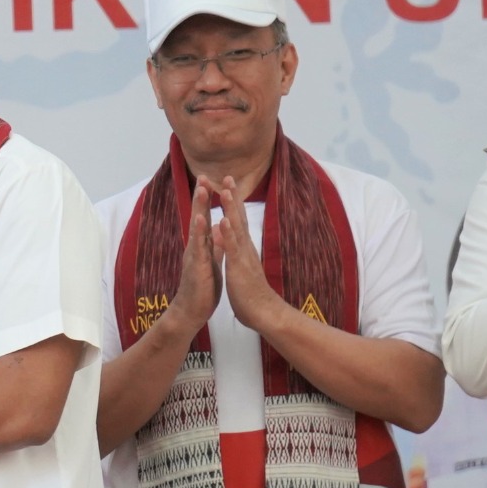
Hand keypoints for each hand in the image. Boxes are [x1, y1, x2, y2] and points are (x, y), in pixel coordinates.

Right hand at [160, 180, 222, 336]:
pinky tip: (201, 220)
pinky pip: (199, 247)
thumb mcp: (211, 263)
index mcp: (202, 246)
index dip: (207, 201)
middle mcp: (195, 247)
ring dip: (199, 208)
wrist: (190, 312)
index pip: (204, 218)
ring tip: (201, 190)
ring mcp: (194, 255)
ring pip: (197, 227)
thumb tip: (218, 233)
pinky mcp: (197, 266)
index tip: (209, 181)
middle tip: (202, 175)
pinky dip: (200, 232)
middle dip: (201, 196)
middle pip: (198, 216)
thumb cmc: (202, 289)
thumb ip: (213, 247)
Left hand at [210, 180, 288, 333]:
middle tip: (228, 175)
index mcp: (243, 247)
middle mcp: (245, 246)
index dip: (232, 202)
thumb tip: (236, 241)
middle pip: (239, 216)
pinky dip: (228, 233)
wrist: (263, 312)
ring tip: (224, 190)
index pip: (237, 220)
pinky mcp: (240, 266)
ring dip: (230, 208)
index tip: (226, 184)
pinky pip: (233, 247)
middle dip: (232, 196)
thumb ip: (240, 252)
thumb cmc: (251, 292)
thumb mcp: (243, 267)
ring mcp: (243, 255)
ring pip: (236, 227)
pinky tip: (223, 220)